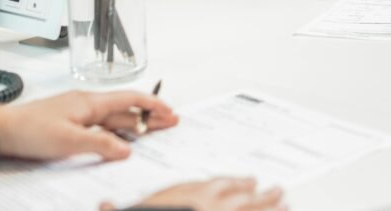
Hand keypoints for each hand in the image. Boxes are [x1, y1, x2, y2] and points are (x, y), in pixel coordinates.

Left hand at [0, 90, 178, 161]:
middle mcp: (87, 104)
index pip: (130, 99)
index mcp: (90, 102)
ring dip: (134, 124)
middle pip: (125, 109)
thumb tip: (126, 150)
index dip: (152, 104)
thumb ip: (100, 144)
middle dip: (149, 116)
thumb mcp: (68, 140)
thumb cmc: (29, 129)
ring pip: (113, 118)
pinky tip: (119, 140)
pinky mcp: (69, 123)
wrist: (0, 131)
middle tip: (169, 123)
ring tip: (151, 132)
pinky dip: (116, 131)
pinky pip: (100, 125)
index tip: (169, 111)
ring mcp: (78, 113)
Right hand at [105, 177, 285, 210]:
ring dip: (272, 209)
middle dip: (263, 195)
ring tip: (287, 206)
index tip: (247, 182)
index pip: (216, 185)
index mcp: (187, 197)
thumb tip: (103, 207)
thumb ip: (117, 210)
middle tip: (278, 191)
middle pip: (243, 197)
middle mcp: (210, 208)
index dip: (234, 184)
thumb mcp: (131, 209)